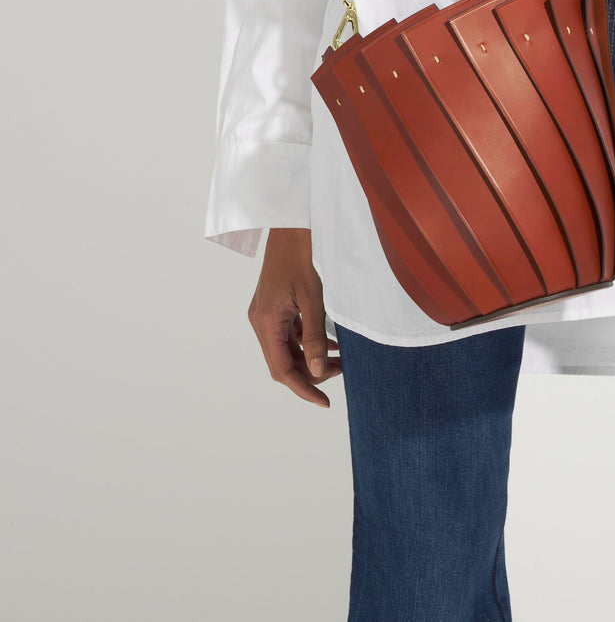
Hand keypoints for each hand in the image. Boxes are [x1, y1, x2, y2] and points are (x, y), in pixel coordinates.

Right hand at [248, 227, 342, 407]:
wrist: (291, 225)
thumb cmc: (301, 255)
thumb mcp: (313, 297)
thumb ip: (314, 335)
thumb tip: (318, 370)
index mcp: (265, 322)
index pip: (282, 369)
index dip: (303, 388)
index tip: (324, 402)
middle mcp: (261, 321)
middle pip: (283, 362)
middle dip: (311, 372)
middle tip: (341, 372)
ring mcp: (266, 314)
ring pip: (287, 349)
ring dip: (311, 357)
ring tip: (341, 360)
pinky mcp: (274, 306)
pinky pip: (290, 333)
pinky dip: (308, 341)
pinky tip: (331, 342)